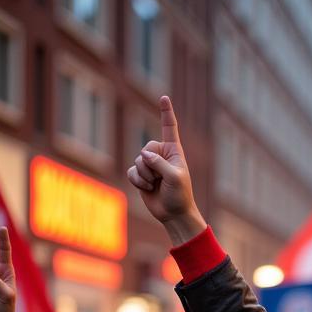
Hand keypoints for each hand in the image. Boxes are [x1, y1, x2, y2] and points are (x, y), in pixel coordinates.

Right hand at [126, 96, 206, 245]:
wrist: (174, 214)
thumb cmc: (180, 196)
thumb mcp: (175, 178)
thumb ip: (160, 163)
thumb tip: (143, 155)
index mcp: (174, 152)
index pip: (169, 128)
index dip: (166, 113)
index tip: (164, 97)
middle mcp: (161, 155)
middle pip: (145, 148)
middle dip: (150, 165)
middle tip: (160, 178)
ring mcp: (150, 166)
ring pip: (137, 161)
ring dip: (145, 176)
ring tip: (156, 185)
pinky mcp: (141, 176)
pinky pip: (131, 172)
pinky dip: (137, 181)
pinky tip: (147, 188)